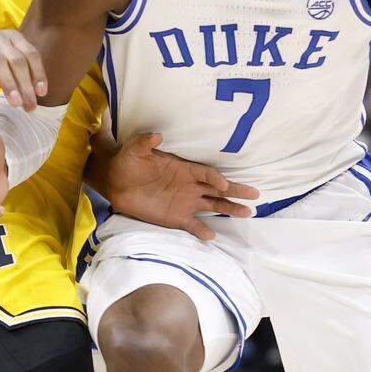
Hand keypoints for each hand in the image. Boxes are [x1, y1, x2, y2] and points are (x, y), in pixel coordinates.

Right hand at [0, 24, 45, 110]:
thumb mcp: (7, 55)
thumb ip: (22, 70)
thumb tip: (37, 93)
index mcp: (13, 37)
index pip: (31, 54)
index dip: (38, 74)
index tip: (41, 93)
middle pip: (17, 60)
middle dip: (25, 85)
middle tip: (30, 105)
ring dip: (9, 85)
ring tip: (16, 104)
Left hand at [104, 133, 259, 240]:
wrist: (115, 182)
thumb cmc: (128, 161)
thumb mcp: (134, 149)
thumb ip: (145, 143)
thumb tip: (157, 135)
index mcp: (184, 168)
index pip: (205, 173)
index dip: (214, 178)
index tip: (223, 183)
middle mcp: (190, 185)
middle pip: (218, 189)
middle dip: (236, 191)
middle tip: (255, 195)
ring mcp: (185, 202)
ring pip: (213, 206)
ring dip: (229, 209)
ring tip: (248, 213)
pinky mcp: (176, 218)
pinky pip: (193, 225)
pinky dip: (202, 231)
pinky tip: (212, 236)